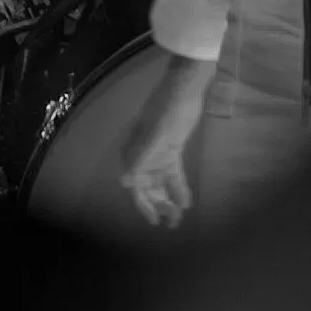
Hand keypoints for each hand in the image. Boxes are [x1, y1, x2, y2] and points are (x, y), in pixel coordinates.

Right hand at [118, 50, 215, 231]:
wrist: (185, 87)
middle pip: (147, 186)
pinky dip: (178, 187)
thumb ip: (142, 158)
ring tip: (179, 217)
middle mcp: (142, 155)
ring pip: (160, 182)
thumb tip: (124, 183)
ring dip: (168, 199)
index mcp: (134, 152)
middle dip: (157, 205)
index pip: (135, 185)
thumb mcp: (157, 134)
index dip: (143, 204)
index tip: (154, 221)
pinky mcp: (171, 148)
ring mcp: (157, 152)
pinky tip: (186, 201)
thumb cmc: (169, 109)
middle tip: (171, 223)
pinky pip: (173, 173)